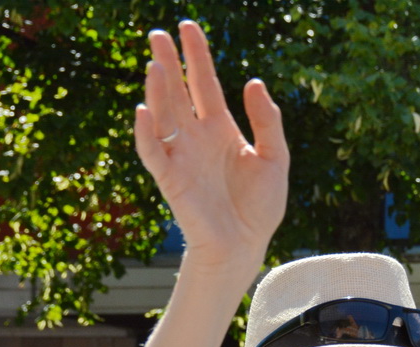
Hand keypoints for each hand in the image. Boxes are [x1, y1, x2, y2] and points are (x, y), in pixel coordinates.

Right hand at [135, 22, 287, 266]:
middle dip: (168, 62)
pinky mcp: (170, 178)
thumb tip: (252, 82)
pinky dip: (145, 132)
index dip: (197, 56)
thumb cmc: (260, 208)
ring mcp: (181, 156)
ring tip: (155, 63)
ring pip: (163, 114)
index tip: (188, 27)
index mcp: (221, 129)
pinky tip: (143, 110)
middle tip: (157, 33)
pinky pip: (153, 151)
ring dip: (157, 90)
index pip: (205, 84)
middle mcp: (196, 137)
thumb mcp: (275, 158)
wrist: (246, 246)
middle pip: (177, 91)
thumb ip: (267, 121)